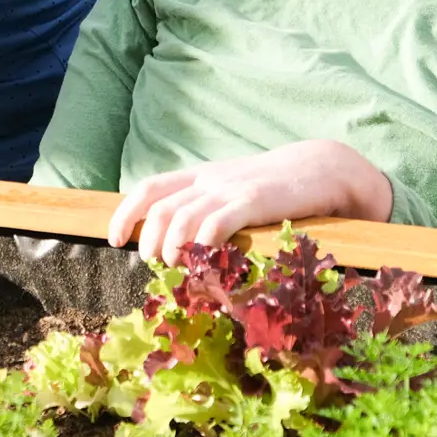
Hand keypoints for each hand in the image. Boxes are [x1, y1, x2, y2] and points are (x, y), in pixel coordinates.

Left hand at [108, 140, 393, 265]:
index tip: (115, 239)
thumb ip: (211, 207)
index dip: (126, 212)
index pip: (150, 188)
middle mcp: (209, 180)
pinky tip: (201, 263)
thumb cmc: (277, 188)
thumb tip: (183, 243)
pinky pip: (216, 223)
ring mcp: (230, 189)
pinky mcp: (253, 201)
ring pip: (182, 217)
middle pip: (161, 207)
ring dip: (170, 247)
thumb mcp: (235, 190)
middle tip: (151, 263)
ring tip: (172, 268)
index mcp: (201, 176)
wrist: (321, 168)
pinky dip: (202, 245)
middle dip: (147, 238)